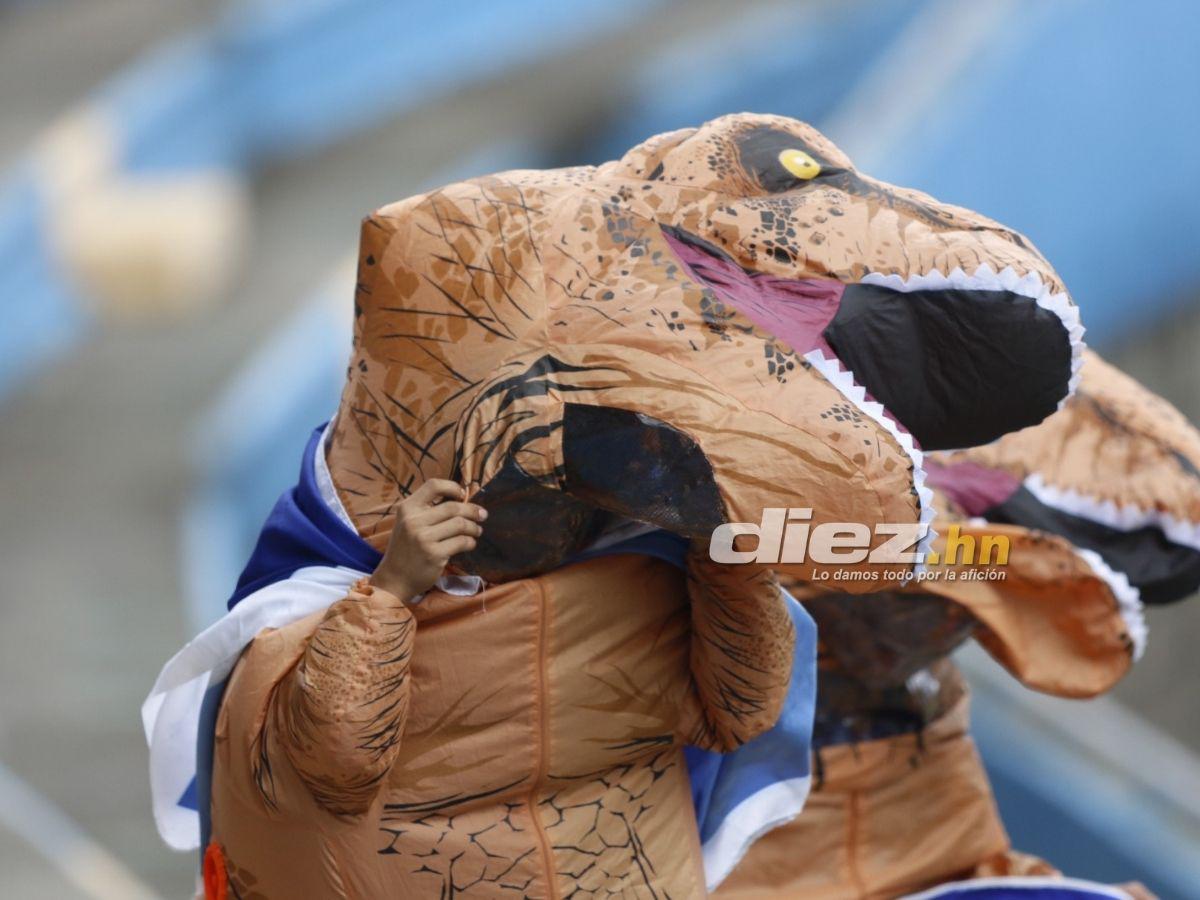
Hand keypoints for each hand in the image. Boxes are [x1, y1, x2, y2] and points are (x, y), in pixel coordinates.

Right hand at [370, 479, 486, 599]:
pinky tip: (470, 544)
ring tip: (476, 531)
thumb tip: (461, 500)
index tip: (462, 495)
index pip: (433, 486)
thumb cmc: (406, 549)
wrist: (394, 579)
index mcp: (407, 508)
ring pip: (460, 524)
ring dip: (474, 527)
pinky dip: (470, 542)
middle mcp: (413, 521)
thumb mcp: (408, 523)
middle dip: (472, 510)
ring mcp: (423, 538)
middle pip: (453, 507)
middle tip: (482, 515)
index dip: (452, 487)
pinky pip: (462, 542)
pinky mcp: (434, 554)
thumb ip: (426, 511)